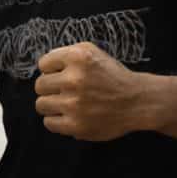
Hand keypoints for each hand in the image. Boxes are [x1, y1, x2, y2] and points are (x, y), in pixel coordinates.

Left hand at [33, 42, 156, 140]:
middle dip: (49, 88)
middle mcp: (73, 79)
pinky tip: (67, 116)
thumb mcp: (93, 52)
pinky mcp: (76, 125)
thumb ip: (67, 54)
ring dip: (50, 105)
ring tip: (64, 104)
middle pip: (39, 85)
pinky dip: (55, 121)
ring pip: (41, 105)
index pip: (43, 64)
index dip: (50, 70)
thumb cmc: (113, 76)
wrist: (137, 101)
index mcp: (77, 58)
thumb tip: (44, 66)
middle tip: (62, 91)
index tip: (60, 75)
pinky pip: (49, 123)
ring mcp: (74, 104)